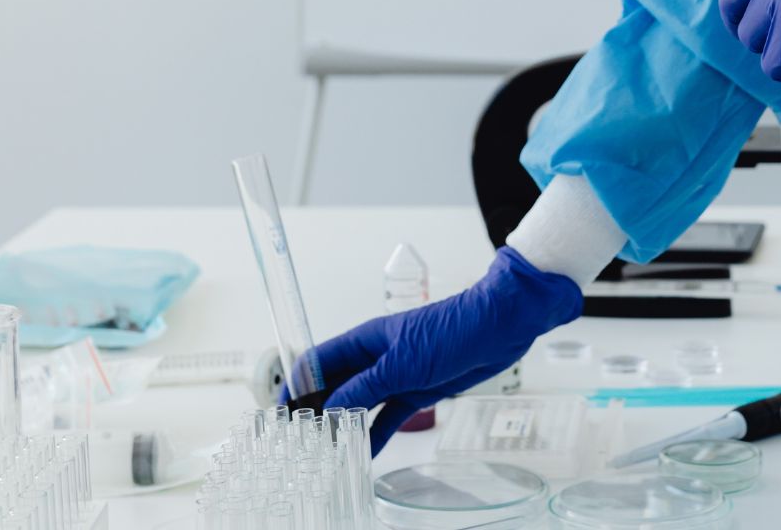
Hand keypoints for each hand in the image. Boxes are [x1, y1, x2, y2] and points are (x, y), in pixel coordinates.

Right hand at [299, 247, 582, 451]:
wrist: (499, 325)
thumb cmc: (452, 330)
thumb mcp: (402, 363)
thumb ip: (364, 388)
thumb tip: (331, 409)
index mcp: (362, 341)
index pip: (315, 363)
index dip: (295, 387)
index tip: (281, 415)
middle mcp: (373, 358)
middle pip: (334, 387)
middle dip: (316, 411)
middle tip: (300, 442)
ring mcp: (394, 375)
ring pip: (358, 404)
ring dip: (344, 426)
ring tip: (326, 454)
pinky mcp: (416, 390)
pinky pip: (387, 416)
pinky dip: (375, 434)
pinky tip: (364, 455)